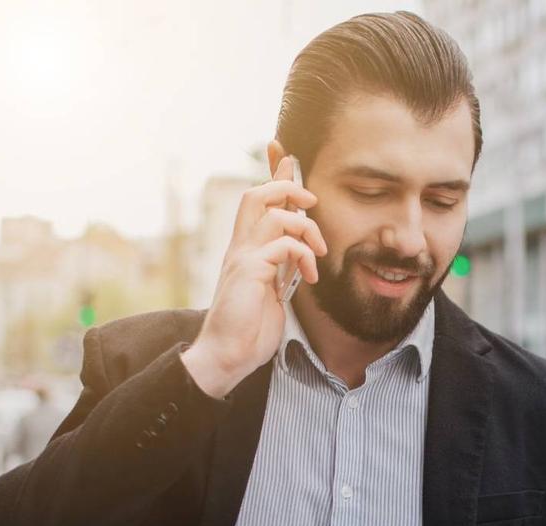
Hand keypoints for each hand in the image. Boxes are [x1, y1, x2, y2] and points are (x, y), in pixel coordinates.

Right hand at [181, 156, 326, 397]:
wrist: (228, 356)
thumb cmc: (249, 328)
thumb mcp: (273, 291)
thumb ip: (282, 269)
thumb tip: (300, 253)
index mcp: (246, 250)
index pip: (257, 200)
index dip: (271, 174)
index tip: (282, 150)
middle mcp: (240, 248)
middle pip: (257, 194)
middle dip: (287, 186)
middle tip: (312, 202)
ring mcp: (242, 258)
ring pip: (271, 212)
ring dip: (304, 226)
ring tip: (318, 251)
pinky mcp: (249, 272)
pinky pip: (282, 245)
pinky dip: (303, 255)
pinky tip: (309, 277)